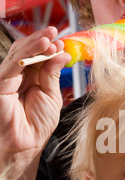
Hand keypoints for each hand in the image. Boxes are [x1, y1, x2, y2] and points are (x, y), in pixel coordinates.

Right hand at [0, 26, 70, 179]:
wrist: (25, 145)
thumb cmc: (37, 125)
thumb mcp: (51, 96)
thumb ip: (53, 75)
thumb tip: (62, 54)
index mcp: (33, 79)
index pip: (40, 57)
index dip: (50, 48)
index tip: (62, 43)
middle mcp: (19, 76)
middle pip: (29, 51)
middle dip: (43, 41)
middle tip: (55, 34)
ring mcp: (8, 78)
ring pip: (20, 53)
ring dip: (36, 43)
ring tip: (50, 38)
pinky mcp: (1, 83)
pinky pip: (13, 64)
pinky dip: (27, 53)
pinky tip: (41, 46)